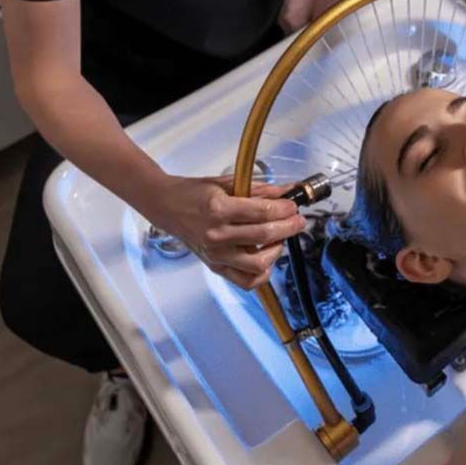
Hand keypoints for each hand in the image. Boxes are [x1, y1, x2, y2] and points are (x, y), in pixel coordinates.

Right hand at [144, 174, 305, 290]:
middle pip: (265, 235)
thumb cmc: (194, 193)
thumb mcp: (226, 183)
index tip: (293, 205)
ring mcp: (216, 255)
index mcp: (218, 209)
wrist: (167, 206)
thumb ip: (259, 188)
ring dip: (277, 250)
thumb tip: (286, 191)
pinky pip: (246, 281)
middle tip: (298, 220)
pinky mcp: (215, 267)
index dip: (284, 209)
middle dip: (289, 227)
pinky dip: (262, 273)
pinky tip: (267, 257)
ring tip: (280, 238)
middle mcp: (217, 235)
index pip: (262, 212)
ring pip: (258, 263)